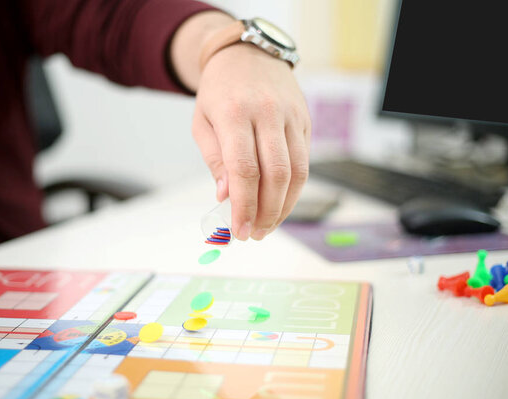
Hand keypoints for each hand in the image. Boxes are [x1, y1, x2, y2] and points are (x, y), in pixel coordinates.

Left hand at [192, 43, 310, 240]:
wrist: (247, 55)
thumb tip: (226, 197)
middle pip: (275, 174)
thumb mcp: (202, 122)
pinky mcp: (305, 120)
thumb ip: (214, 159)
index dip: (243, 206)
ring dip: (284, 206)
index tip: (239, 230)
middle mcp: (267, 113)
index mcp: (234, 113)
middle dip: (265, 212)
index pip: (244, 169)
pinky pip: (305, 162)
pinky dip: (294, 190)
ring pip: (296, 171)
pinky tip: (281, 204)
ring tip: (268, 226)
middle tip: (254, 234)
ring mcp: (290, 115)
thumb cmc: (219, 92)